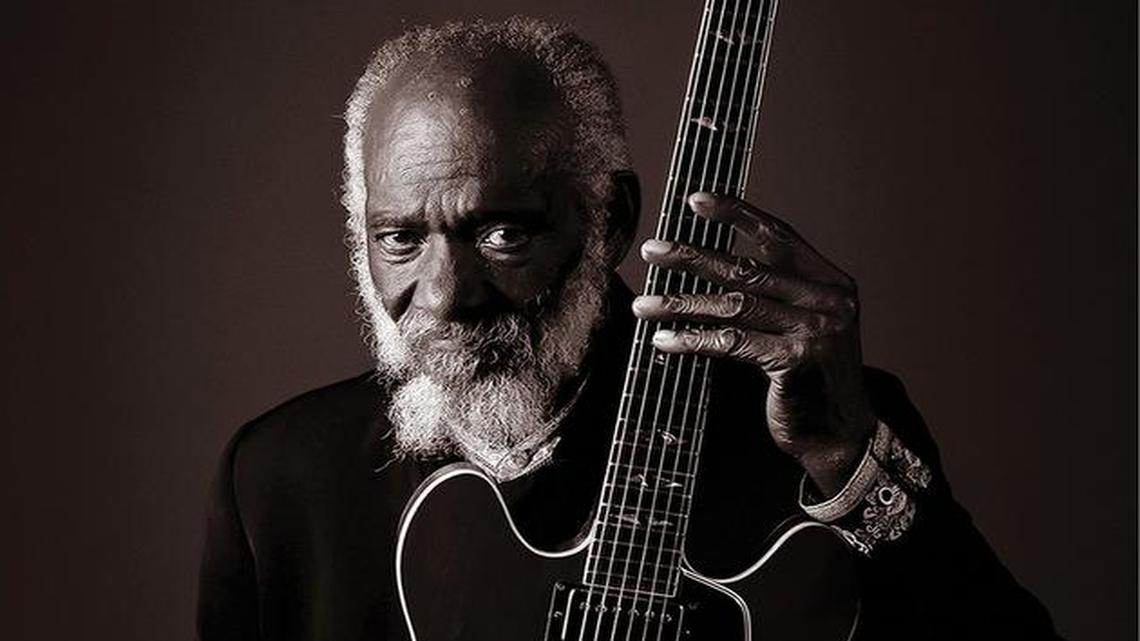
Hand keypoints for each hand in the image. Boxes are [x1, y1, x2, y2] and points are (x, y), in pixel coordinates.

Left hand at [632, 192, 875, 495]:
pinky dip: (692, 340)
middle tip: (651, 250)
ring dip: (680, 303)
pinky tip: (663, 339)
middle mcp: (828, 300)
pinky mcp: (794, 360)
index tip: (695, 200)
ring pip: (733, 305)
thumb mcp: (803, 326)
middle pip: (747, 267)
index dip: (736, 214)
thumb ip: (775, 294)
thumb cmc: (810, 379)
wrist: (840, 433)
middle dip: (692, 257)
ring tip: (642, 304)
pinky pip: (730, 343)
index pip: (778, 236)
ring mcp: (814, 329)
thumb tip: (709, 263)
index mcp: (831, 282)